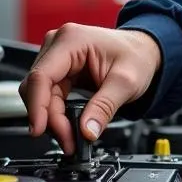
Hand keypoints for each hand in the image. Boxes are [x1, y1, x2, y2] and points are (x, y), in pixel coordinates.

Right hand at [18, 23, 161, 152]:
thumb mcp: (126, 82)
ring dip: (51, 119)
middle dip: (48, 118)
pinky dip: (55, 114)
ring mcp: (56, 57)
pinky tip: (67, 127)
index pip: (41, 76)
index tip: (40, 129)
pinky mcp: (59, 70)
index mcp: (72, 40)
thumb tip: (86, 132)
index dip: (37, 106)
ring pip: (39, 95)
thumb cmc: (137, 56)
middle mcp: (58, 45)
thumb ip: (104, 107)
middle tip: (68, 140)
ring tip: (70, 138)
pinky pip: (48, 96)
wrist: (145, 52)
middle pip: (37, 88)